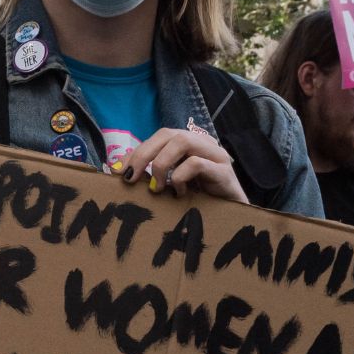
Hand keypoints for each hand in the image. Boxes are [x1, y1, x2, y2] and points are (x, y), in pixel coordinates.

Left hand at [114, 125, 246, 203]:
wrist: (234, 218)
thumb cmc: (200, 202)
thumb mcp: (172, 187)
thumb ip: (153, 176)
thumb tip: (120, 174)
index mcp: (188, 145)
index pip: (158, 137)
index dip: (136, 152)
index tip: (118, 172)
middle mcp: (202, 144)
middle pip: (168, 134)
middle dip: (143, 155)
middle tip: (130, 178)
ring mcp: (215, 156)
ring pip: (183, 141)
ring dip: (161, 164)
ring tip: (156, 187)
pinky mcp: (224, 172)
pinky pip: (197, 163)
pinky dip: (180, 176)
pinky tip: (179, 193)